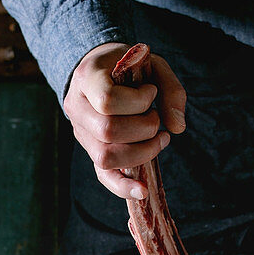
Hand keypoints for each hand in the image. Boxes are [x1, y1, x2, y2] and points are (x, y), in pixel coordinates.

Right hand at [63, 42, 186, 198]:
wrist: (99, 70)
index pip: (107, 100)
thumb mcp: (151, 63)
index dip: (138, 101)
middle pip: (108, 131)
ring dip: (141, 151)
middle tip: (156, 117)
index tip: (150, 92)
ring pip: (106, 156)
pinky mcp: (91, 150)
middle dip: (144, 128)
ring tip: (157, 137)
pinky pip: (103, 175)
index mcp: (87, 78)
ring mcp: (81, 132)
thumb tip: (177, 127)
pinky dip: (123, 187)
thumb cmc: (126, 65)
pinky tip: (143, 191)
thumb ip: (170, 89)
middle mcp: (76, 107)